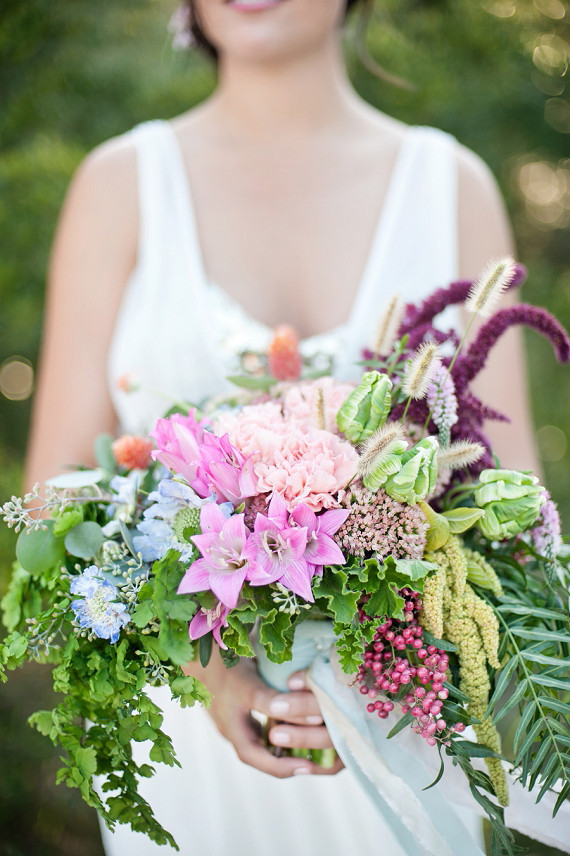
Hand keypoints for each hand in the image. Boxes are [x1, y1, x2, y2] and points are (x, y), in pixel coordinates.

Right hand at [184, 652, 342, 777]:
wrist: (202, 651)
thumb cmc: (225, 670)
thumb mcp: (250, 688)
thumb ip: (276, 703)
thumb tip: (312, 718)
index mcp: (232, 730)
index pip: (257, 758)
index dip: (282, 767)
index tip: (307, 767)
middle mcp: (233, 728)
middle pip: (260, 752)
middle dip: (285, 757)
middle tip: (313, 757)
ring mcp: (235, 716)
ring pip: (261, 736)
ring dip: (282, 740)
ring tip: (308, 739)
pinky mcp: (239, 704)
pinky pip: (260, 720)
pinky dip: (277, 722)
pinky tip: (293, 716)